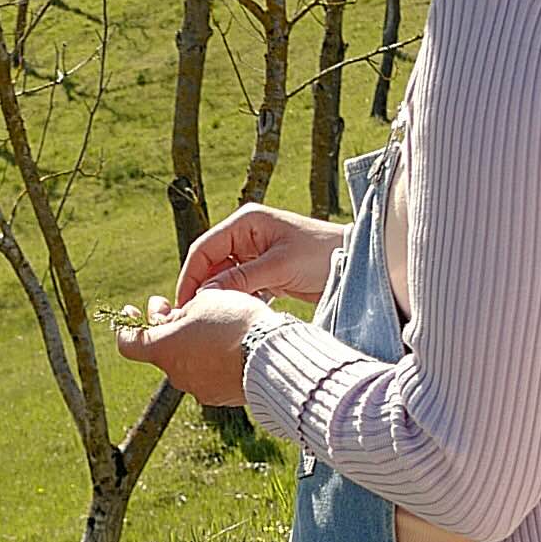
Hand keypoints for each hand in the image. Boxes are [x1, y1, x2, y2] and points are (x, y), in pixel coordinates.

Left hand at [115, 285, 263, 410]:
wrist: (272, 358)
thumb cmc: (235, 323)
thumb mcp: (205, 299)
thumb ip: (183, 309)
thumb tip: (176, 319)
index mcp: (164, 350)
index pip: (128, 344)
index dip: (126, 326)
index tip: (132, 311)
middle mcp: (177, 375)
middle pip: (164, 349)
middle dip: (170, 327)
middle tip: (182, 307)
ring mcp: (200, 389)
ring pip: (189, 361)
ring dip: (195, 343)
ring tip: (219, 323)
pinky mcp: (222, 397)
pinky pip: (211, 374)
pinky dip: (215, 359)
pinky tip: (234, 344)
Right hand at [178, 201, 341, 306]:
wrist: (357, 265)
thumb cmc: (323, 256)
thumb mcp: (279, 267)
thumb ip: (240, 279)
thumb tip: (204, 294)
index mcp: (247, 222)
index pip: (204, 249)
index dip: (190, 276)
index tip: (183, 304)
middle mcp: (248, 235)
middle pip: (211, 264)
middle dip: (203, 289)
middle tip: (195, 317)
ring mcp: (256, 254)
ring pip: (225, 278)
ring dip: (220, 297)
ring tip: (213, 320)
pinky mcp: (267, 272)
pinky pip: (241, 287)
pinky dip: (237, 301)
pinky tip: (236, 316)